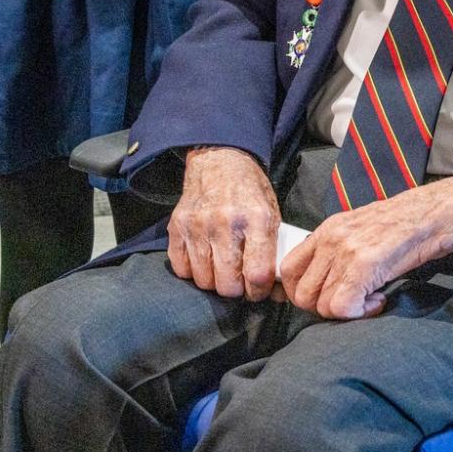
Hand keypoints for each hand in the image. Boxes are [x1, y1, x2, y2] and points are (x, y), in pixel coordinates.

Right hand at [167, 146, 283, 300]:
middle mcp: (225, 222)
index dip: (259, 291)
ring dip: (214, 281)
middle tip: (240, 280)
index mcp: (256, 218)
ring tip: (222, 267)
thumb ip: (272, 250)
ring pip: (204, 281)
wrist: (219, 160)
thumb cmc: (248, 190)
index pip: (257, 274)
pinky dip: (193, 271)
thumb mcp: (271, 213)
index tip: (258, 289)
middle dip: (236, 290)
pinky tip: (204, 258)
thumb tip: (275, 288)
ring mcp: (198, 225)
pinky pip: (182, 269)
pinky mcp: (177, 227)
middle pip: (228, 285)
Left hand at [280, 174, 452, 319]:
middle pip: (303, 295)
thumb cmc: (405, 224)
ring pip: (323, 305)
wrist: (437, 210)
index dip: (304, 293)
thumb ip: (337, 253)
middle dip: (326, 309)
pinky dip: (360, 313)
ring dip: (347, 312)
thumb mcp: (360, 231)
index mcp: (326, 229)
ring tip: (371, 299)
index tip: (328, 298)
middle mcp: (331, 237)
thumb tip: (324, 286)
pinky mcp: (366, 263)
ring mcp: (347, 249)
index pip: (289, 271)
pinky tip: (379, 299)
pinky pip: (344, 306)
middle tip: (353, 303)